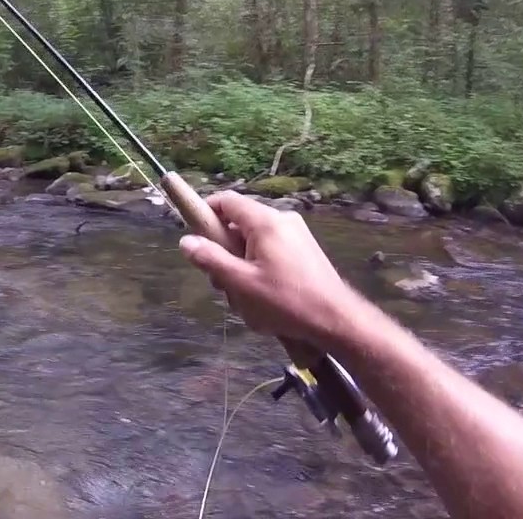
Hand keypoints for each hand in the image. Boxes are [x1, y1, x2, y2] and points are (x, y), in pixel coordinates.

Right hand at [179, 191, 377, 349]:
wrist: (336, 321)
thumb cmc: (285, 301)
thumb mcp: (240, 283)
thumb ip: (210, 259)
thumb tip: (186, 241)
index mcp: (265, 221)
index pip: (226, 200)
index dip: (205, 213)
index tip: (194, 237)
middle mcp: (282, 220)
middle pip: (239, 224)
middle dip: (224, 251)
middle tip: (222, 282)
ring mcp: (297, 234)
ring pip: (254, 241)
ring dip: (242, 266)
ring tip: (246, 298)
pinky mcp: (305, 251)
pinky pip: (271, 251)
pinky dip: (260, 269)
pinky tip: (263, 298)